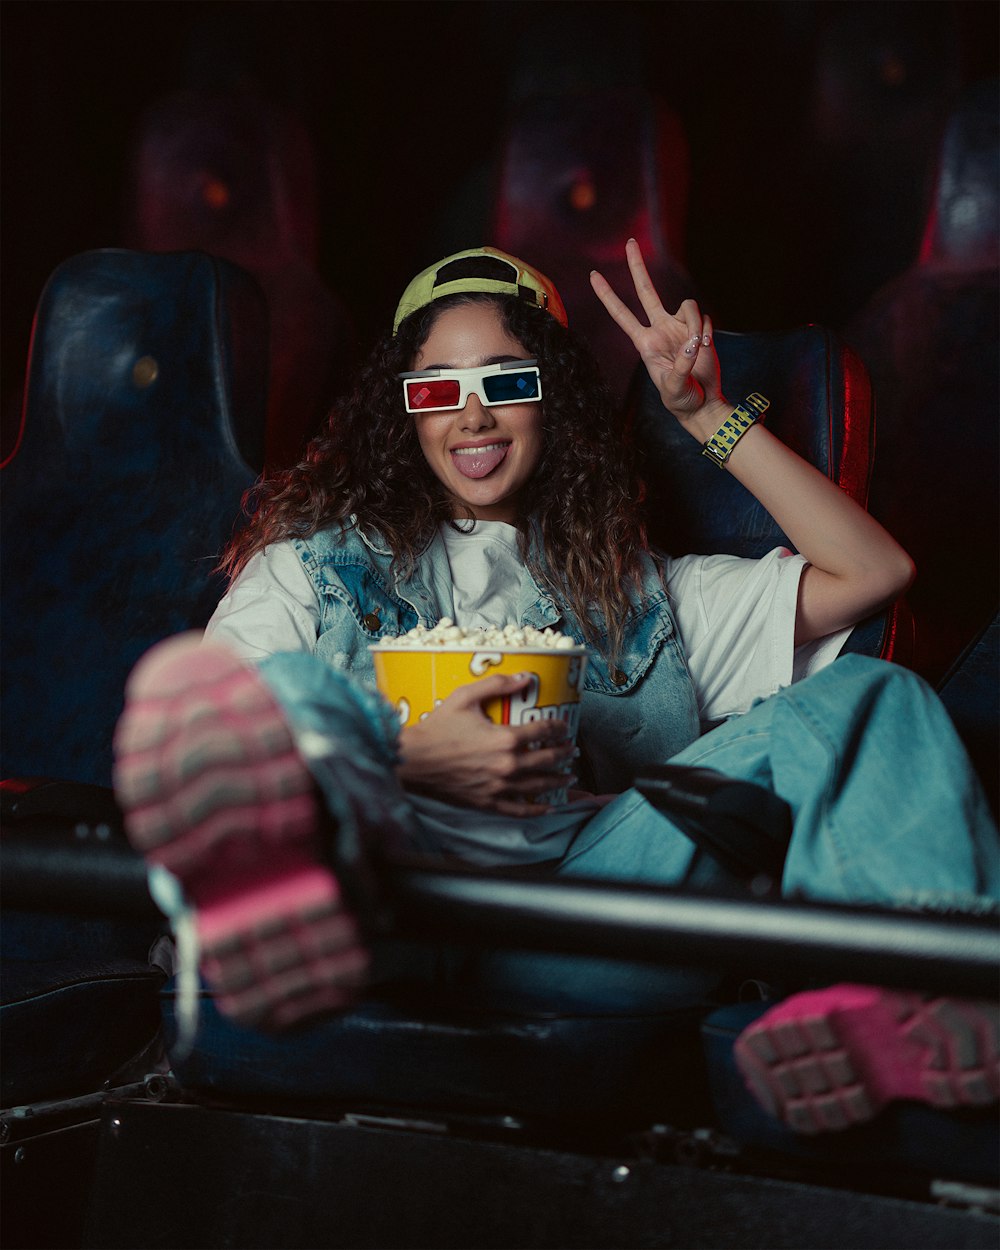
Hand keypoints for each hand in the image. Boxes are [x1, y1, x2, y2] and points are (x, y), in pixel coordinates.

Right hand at [397, 673, 576, 816]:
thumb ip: (497, 684)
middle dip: (564, 754)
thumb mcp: (465, 697)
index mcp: (505, 738)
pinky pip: (519, 809)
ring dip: (558, 780)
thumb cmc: (437, 727)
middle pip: (547, 759)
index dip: (558, 727)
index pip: (543, 731)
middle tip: (572, 750)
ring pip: (539, 786)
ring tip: (570, 777)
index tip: (564, 726)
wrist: (413, 760)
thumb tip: (526, 677)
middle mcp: (507, 765)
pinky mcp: (488, 802)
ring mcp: (499, 786)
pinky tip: (549, 807)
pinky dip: (537, 809)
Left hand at [590, 238, 730, 437]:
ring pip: (687, 305)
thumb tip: (691, 343)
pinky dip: (706, 332)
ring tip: (699, 348)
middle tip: (630, 243)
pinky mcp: (699, 329)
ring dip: (695, 325)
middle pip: (646, 291)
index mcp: (645, 343)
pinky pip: (703, 318)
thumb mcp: (673, 388)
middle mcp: (660, 330)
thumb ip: (680, 366)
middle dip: (637, 267)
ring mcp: (680, 327)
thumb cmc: (680, 400)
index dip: (608, 296)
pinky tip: (706, 349)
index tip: (594, 276)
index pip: (622, 315)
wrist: (703, 404)